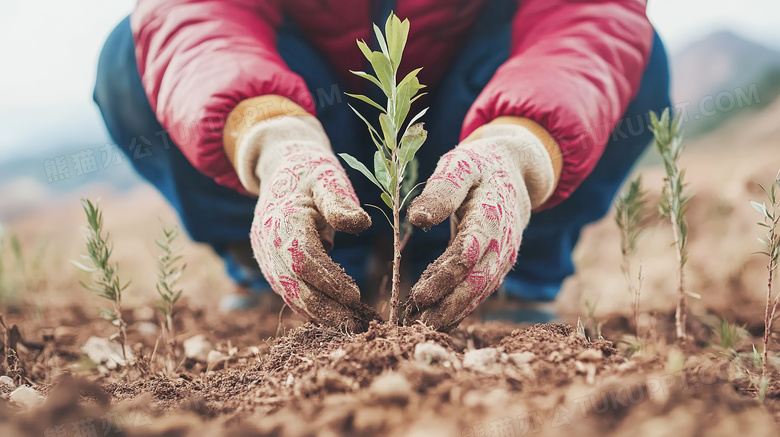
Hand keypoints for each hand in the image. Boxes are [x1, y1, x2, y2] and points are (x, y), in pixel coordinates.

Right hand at [237, 115, 379, 330]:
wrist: (281, 171)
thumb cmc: (312, 175)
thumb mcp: (328, 180)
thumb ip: (340, 202)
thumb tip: (360, 224)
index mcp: (283, 220)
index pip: (303, 259)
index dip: (328, 280)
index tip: (356, 297)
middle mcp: (268, 243)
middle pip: (294, 284)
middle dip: (326, 308)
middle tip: (358, 325)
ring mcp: (265, 257)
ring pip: (290, 294)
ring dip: (320, 314)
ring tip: (351, 326)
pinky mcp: (270, 266)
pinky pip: (288, 292)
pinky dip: (310, 308)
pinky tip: (335, 318)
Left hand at [404, 123, 556, 330]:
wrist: (515, 173)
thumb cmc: (479, 168)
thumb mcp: (459, 166)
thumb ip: (441, 190)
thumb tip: (418, 218)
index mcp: (490, 215)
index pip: (467, 254)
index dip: (442, 277)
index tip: (417, 296)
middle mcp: (503, 241)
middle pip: (477, 281)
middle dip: (447, 305)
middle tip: (415, 324)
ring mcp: (505, 255)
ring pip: (481, 291)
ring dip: (454, 312)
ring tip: (422, 327)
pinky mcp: (501, 264)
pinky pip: (483, 290)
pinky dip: (462, 307)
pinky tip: (440, 320)